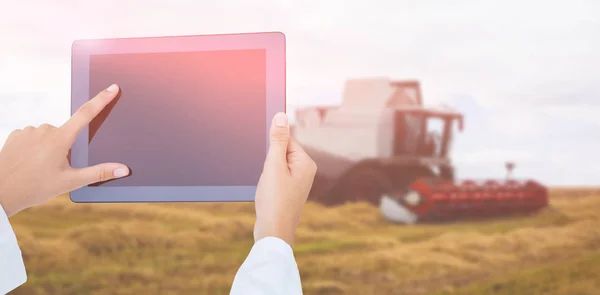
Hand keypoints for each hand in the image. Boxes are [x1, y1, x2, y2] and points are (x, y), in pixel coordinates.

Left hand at [0, 84, 129, 216]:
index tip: (112, 88)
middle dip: (66, 149)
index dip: (102, 100)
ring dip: (49, 149)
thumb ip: (99, 173)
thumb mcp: (70, 182)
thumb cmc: (33, 187)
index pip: (87, 114)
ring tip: (39, 169)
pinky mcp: (16, 135)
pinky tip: (28, 163)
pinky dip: (35, 149)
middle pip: (66, 134)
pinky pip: (33, 138)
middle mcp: (45, 130)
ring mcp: (29, 131)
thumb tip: (123, 169)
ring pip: (49, 137)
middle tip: (56, 170)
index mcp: (60, 139)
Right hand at [253, 113, 316, 245]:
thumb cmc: (275, 201)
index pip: (286, 140)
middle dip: (268, 162)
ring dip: (266, 173)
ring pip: (275, 166)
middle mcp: (305, 171)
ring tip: (268, 189)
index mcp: (306, 162)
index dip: (271, 150)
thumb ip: (277, 140)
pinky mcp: (288, 191)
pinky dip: (267, 182)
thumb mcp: (273, 166)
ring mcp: (297, 182)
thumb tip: (282, 115)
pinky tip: (267, 195)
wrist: (273, 232)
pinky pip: (275, 177)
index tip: (268, 165)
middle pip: (280, 152)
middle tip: (268, 180)